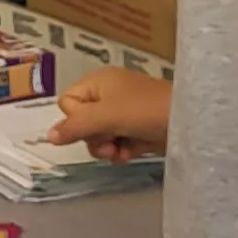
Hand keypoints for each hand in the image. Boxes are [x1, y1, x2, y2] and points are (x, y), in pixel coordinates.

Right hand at [47, 67, 170, 161]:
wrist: (189, 120)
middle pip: (83, 122)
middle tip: (109, 143)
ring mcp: (125, 113)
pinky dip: (121, 150)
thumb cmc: (144, 111)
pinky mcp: (139, 130)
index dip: (76, 119)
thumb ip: (76, 127)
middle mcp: (109, 95)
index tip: (94, 125)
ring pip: (100, 135)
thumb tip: (49, 137)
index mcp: (99, 82)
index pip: (69, 102)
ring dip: (107, 147)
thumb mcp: (106, 116)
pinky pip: (118, 142)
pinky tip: (130, 155)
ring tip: (120, 152)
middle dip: (93, 137)